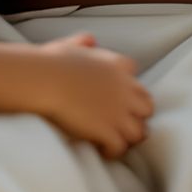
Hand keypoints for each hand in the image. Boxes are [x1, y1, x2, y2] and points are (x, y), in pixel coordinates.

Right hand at [35, 33, 153, 159]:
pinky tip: (103, 151)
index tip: (120, 100)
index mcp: (117, 66)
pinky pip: (120, 148)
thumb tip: (89, 40)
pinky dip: (113, 152)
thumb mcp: (71, 45)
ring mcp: (117, 112)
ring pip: (140, 132)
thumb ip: (83, 42)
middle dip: (138, 117)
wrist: (45, 80)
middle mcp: (123, 89)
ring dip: (129, 138)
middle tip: (123, 125)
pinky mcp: (106, 130)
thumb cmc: (52, 63)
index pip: (138, 81)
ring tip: (116, 141)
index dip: (131, 93)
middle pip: (147, 107)